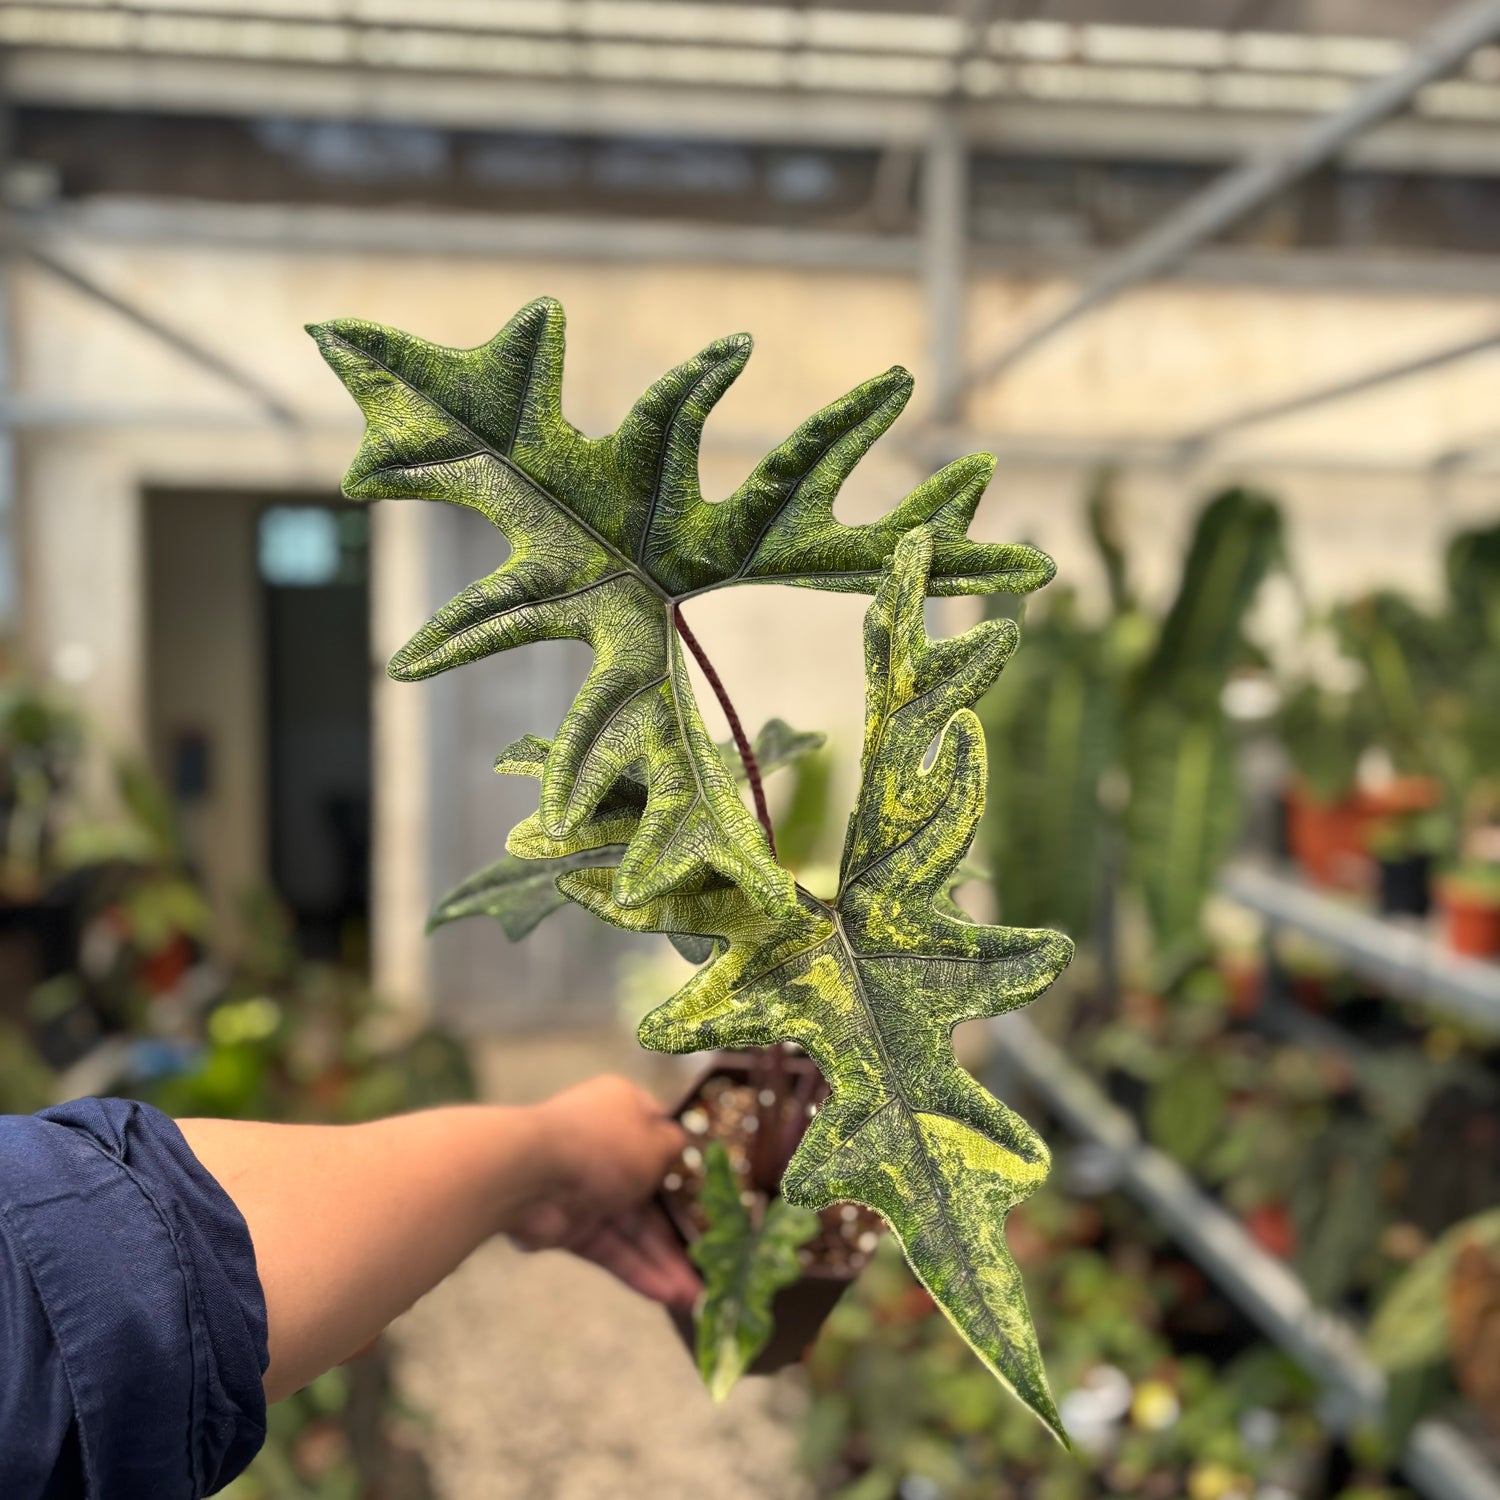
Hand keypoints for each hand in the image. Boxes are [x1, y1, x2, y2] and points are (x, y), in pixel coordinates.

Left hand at [507, 1075, 700, 1310]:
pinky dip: (637, 1270)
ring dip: (663, 1259)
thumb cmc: (602, 1145)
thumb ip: (675, 1148)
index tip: (714, 1190)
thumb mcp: (655, 1141)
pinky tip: (668, 1295)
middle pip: (651, 1191)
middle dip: (680, 1227)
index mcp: (623, 1111)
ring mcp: (586, 1189)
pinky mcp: (570, 1227)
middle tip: (712, 1258)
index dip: (687, 1162)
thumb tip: (682, 1148)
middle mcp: (605, 1147)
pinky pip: (611, 1249)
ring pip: (632, 1228)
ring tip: (696, 1295)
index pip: (660, 1134)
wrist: (529, 1174)